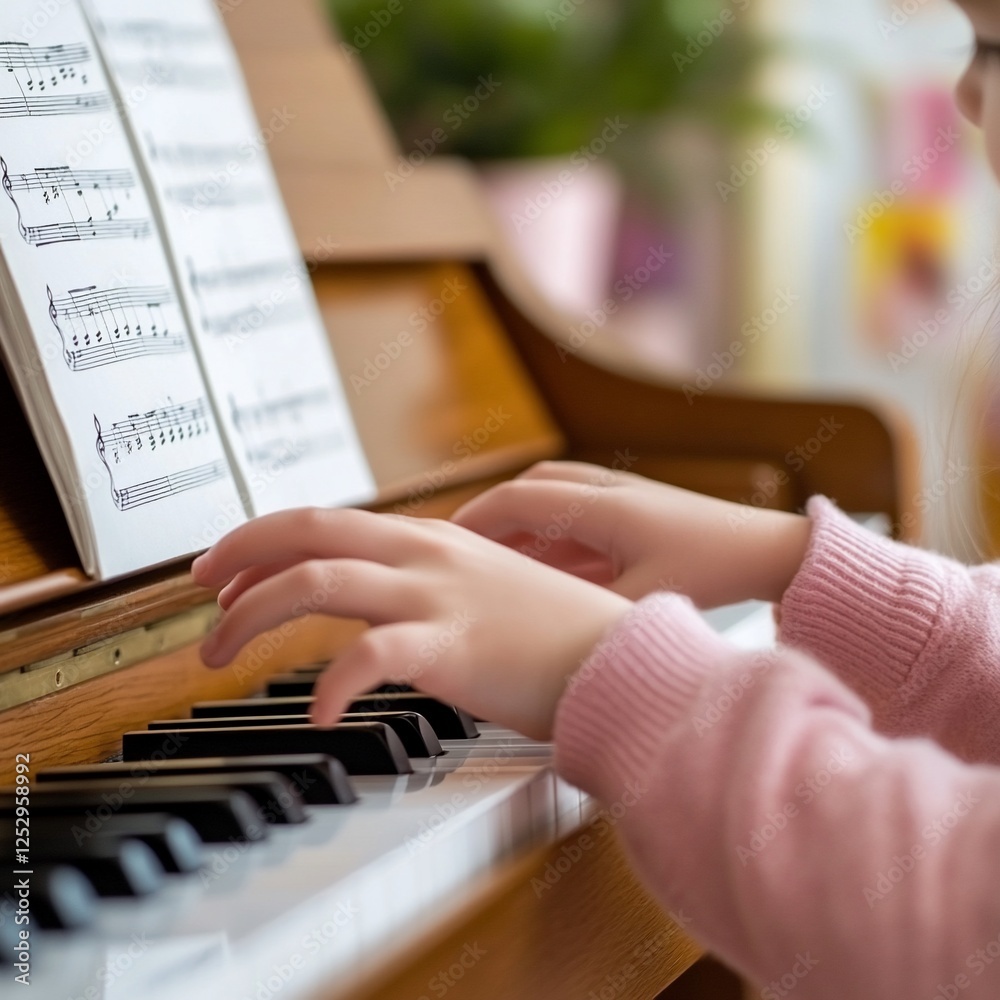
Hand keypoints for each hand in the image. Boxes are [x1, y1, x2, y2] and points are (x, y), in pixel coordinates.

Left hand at [191, 509, 631, 739]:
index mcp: (431, 541)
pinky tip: (315, 713)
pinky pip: (371, 656)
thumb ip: (429, 583)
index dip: (263, 540)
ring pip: (316, 580)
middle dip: (238, 554)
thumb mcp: (482, 587)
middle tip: (200, 591)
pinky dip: (331, 682)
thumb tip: (375, 599)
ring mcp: (437, 598)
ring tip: (217, 654)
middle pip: (306, 531)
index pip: (326, 521)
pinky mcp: (453, 648)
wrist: (617, 659)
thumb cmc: (554, 633)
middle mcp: (426, 556)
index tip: (229, 573)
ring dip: (251, 614)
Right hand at [452, 462, 811, 608]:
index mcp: (601, 507)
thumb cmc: (715, 569)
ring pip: (551, 496)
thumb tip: (538, 632)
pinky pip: (576, 508)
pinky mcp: (635, 506)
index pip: (517, 501)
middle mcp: (606, 490)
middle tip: (462, 547)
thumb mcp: (643, 601)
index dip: (476, 520)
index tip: (445, 540)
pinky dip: (551, 530)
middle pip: (528, 489)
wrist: (770, 548)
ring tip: (497, 556)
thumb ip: (586, 611)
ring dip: (521, 521)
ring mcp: (621, 494)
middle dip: (491, 517)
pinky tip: (547, 562)